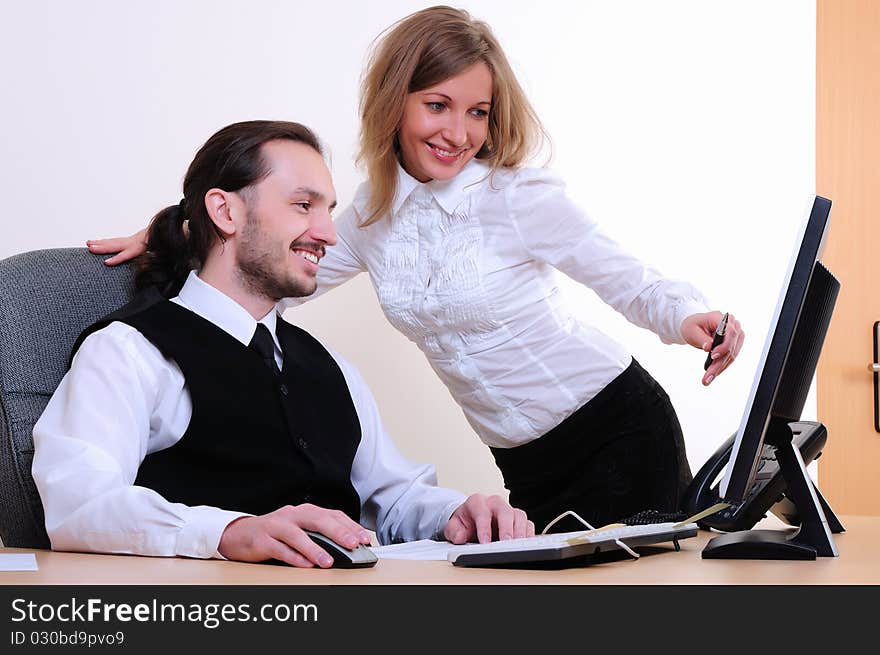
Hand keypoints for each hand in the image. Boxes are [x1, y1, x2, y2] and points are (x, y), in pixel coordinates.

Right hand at [86, 228, 147, 265]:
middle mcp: (127, 244)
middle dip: (101, 248)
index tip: (106, 262)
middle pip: (112, 246)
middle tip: (91, 249)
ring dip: (97, 243)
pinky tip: (91, 242)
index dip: (115, 259)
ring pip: (108, 242)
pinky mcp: (119, 240)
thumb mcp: (148, 256)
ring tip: (88, 244)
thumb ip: (145, 262)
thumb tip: (144, 267)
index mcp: (134, 250)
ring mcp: (122, 241)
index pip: (124, 255)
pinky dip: (99, 241)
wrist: (148, 236)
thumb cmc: (146, 248)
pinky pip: (108, 240)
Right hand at [218, 504, 371, 567]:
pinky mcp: (262, 540)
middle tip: (353, 544)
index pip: (332, 515)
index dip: (349, 526)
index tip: (364, 538)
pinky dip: (293, 558)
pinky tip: (305, 565)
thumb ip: (319, 535)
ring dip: (315, 549)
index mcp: (304, 511)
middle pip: (318, 520)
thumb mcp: (299, 529)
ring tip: (328, 561)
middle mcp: (291, 515)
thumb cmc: (275, 532)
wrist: (239, 534)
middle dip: (338, 532)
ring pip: (297, 535)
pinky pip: (280, 549)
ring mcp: (275, 526)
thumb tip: (347, 546)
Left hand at [443, 494, 534, 544]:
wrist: (470, 520)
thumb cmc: (464, 523)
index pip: (482, 513)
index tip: (485, 543)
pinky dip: (528, 535)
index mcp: (477, 502)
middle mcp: (495, 503)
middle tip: (505, 544)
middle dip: (506, 529)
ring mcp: (508, 510)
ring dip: (519, 532)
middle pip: (505, 512)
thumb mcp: (453, 526)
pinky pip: (527, 524)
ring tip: (516, 547)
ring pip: (519, 516)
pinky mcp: (517, 520)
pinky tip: (524, 546)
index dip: (484, 529)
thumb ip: (453, 530)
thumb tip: (460, 536)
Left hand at [680, 311, 743, 385]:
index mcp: (720, 317)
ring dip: (720, 368)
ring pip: (732, 354)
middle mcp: (732, 325)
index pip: (730, 332)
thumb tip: (709, 347)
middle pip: (731, 346)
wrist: (695, 326)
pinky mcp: (735, 344)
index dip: (724, 345)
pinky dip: (722, 366)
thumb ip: (701, 338)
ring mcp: (736, 335)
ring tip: (708, 379)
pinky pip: (730, 357)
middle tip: (708, 376)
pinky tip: (713, 374)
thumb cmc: (692, 326)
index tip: (713, 356)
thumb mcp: (691, 331)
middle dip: (719, 363)